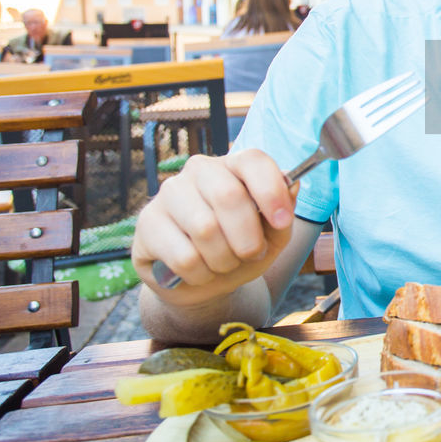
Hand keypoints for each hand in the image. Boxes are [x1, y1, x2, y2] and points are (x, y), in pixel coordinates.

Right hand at [131, 150, 297, 305]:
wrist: (203, 281)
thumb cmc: (241, 249)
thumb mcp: (273, 235)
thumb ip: (284, 212)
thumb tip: (293, 184)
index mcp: (234, 165)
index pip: (253, 161)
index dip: (271, 192)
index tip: (283, 222)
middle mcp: (199, 170)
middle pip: (228, 196)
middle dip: (248, 238)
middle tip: (251, 254)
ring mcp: (169, 193)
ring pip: (205, 229)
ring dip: (224, 259)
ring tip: (223, 263)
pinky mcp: (147, 223)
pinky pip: (183, 256)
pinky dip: (200, 274)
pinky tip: (198, 272)